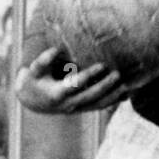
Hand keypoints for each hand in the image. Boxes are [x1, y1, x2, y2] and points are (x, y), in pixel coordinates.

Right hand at [14, 47, 128, 114]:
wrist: (32, 101)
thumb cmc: (33, 81)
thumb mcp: (33, 70)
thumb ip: (43, 60)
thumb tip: (55, 49)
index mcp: (56, 94)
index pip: (76, 84)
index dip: (89, 75)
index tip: (101, 65)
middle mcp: (68, 104)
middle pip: (91, 96)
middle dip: (105, 85)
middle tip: (118, 74)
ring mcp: (76, 109)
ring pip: (97, 104)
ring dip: (112, 96)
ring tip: (126, 85)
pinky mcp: (82, 109)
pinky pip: (99, 106)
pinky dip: (112, 101)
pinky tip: (125, 94)